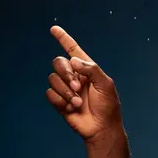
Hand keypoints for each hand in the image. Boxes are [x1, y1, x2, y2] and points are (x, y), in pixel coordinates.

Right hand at [46, 26, 122, 140]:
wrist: (101, 128)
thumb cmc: (108, 106)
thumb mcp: (106, 85)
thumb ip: (91, 69)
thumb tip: (72, 59)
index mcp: (87, 70)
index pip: (73, 50)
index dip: (64, 39)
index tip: (54, 29)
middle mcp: (75, 76)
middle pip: (58, 62)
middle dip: (66, 73)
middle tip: (78, 87)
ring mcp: (66, 89)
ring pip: (52, 78)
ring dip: (65, 91)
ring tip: (78, 102)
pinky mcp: (59, 102)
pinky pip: (49, 93)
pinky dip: (59, 100)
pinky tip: (71, 108)